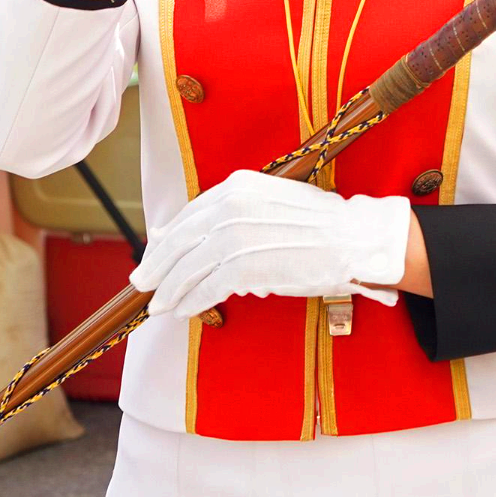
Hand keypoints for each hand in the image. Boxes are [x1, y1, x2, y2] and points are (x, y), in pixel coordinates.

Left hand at [130, 169, 412, 326]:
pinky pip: (208, 288)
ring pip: (189, 267)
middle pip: (180, 241)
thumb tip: (189, 233)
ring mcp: (236, 237)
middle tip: (142, 284)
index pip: (188, 216)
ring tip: (161, 305)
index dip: (166, 240)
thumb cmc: (319, 225)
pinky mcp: (245, 266)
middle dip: (157, 266)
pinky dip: (193, 301)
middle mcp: (231, 206)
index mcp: (237, 186)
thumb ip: (231, 213)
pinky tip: (186, 310)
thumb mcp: (271, 204)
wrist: (353, 238)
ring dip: (171, 290)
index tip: (154, 255)